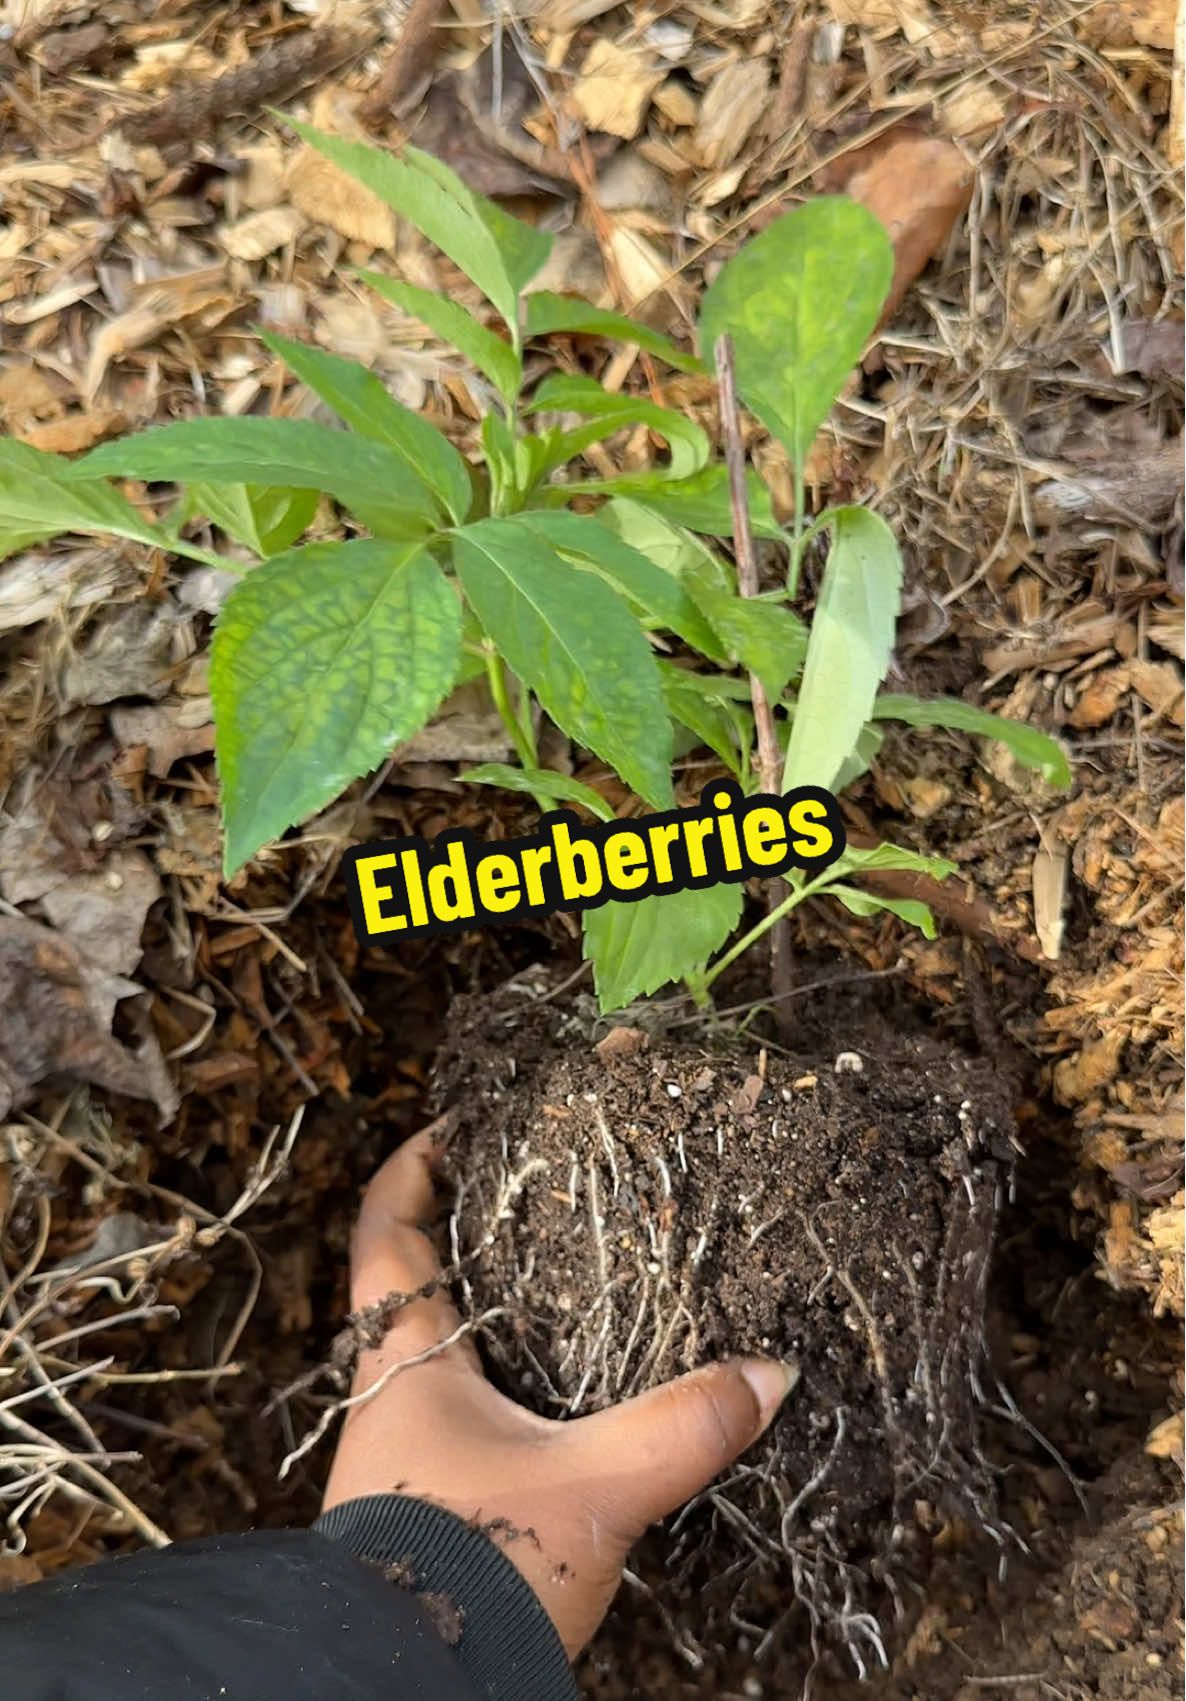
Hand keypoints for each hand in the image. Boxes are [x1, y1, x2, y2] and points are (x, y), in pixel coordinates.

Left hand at [323, 1128, 796, 1658]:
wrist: (407, 1688)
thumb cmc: (473, 1566)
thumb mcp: (594, 1487)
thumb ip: (683, 1427)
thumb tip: (770, 1374)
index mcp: (404, 1361)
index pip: (386, 1232)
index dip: (414, 1168)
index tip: (456, 1126)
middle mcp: (392, 1395)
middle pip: (414, 1284)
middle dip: (468, 1235)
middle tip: (536, 1199)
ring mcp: (406, 1455)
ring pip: (444, 1354)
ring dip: (492, 1314)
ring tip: (566, 1286)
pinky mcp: (433, 1506)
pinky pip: (470, 1416)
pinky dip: (512, 1387)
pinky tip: (571, 1400)